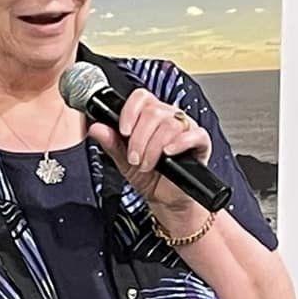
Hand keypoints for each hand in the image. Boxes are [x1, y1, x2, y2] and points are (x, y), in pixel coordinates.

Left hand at [88, 89, 212, 220]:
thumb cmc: (150, 178)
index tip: (123, 131)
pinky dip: (179, 143)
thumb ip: (111, 144)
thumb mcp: (124, 163)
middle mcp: (169, 118)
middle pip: (154, 111)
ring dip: (154, 147)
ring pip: (170, 124)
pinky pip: (194, 134)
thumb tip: (96, 128)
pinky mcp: (201, 143)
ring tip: (148, 165)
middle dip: (139, 138)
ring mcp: (186, 129)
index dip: (130, 111)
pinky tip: (168, 153)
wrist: (167, 201)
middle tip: (134, 158)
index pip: (141, 97)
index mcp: (150, 117)